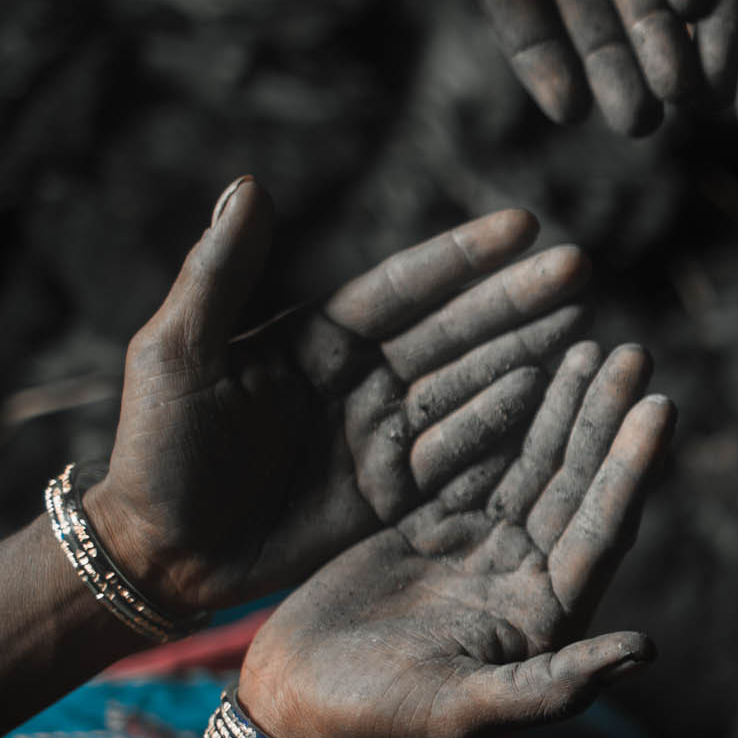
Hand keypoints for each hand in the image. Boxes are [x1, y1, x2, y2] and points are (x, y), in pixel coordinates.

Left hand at [87, 176, 589, 617]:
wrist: (152, 555)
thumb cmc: (153, 448)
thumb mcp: (176, 352)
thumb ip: (220, 273)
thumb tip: (250, 182)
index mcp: (317, 338)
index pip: (404, 286)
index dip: (464, 257)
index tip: (525, 225)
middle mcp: (360, 379)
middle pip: (453, 331)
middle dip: (516, 302)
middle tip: (580, 271)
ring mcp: (379, 435)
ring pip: (467, 389)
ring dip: (525, 360)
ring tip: (586, 334)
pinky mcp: (388, 494)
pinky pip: (455, 457)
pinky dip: (500, 433)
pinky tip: (548, 406)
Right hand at [238, 341, 673, 737]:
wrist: (294, 704)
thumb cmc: (380, 721)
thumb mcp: (465, 709)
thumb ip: (555, 682)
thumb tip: (647, 650)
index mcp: (546, 615)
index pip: (600, 529)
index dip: (631, 469)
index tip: (661, 406)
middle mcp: (525, 576)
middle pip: (577, 484)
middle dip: (605, 419)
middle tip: (635, 354)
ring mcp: (481, 547)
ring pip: (534, 464)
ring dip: (565, 408)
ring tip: (592, 347)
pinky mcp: (434, 526)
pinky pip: (478, 460)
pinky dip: (501, 417)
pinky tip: (524, 366)